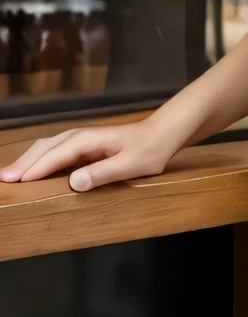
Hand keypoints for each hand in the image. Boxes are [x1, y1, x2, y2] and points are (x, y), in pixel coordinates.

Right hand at [0, 119, 171, 192]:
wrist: (163, 134)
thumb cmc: (150, 151)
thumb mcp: (131, 165)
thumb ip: (103, 173)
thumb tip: (74, 182)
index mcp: (89, 141)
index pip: (56, 155)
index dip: (35, 168)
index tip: (16, 181)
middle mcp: (81, 136)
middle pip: (45, 148)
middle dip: (24, 163)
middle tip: (3, 180)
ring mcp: (82, 139)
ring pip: (48, 146)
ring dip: (28, 159)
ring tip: (10, 175)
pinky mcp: (85, 144)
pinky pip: (56, 150)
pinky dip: (40, 158)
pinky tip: (34, 168)